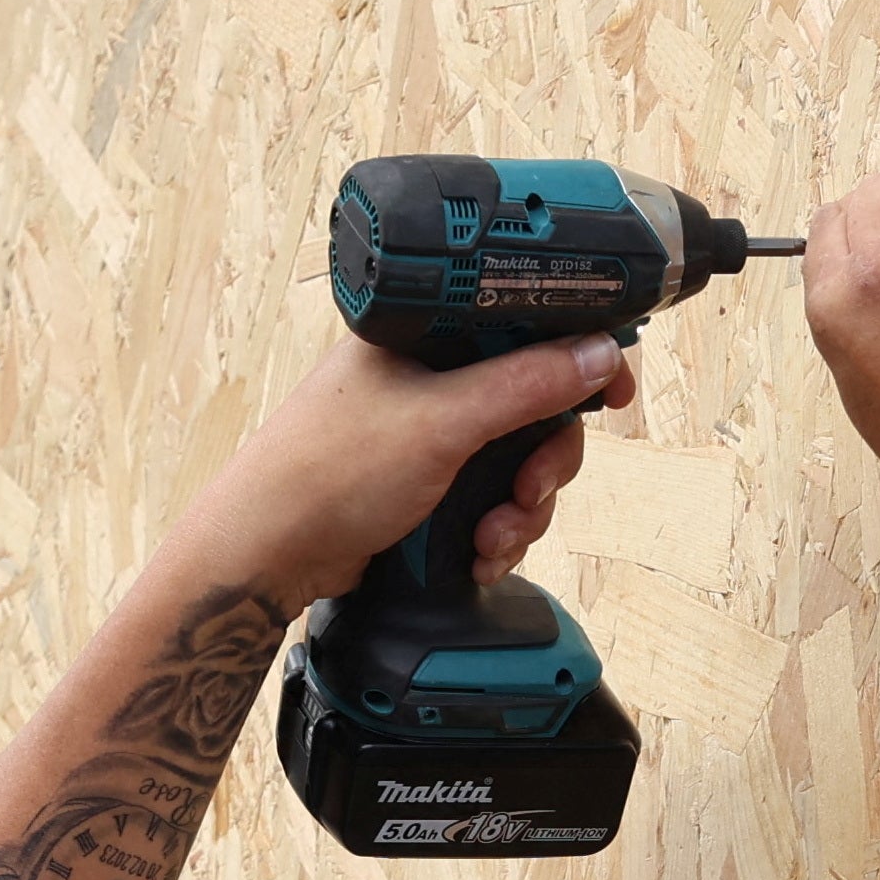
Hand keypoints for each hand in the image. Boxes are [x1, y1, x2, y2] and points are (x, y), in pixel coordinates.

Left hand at [166, 328, 637, 604]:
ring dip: (520, 508)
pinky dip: (496, 531)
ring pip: (518, 461)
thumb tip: (597, 353)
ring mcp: (429, 434)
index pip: (525, 325)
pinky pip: (491, 499)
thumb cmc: (328, 470)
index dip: (576, 360)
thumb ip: (526, 384)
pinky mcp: (427, 484)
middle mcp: (431, 378)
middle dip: (543, 462)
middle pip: (534, 405)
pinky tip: (477, 554)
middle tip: (530, 490)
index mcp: (428, 334)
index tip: (611, 394)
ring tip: (491, 536)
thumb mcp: (442, 422)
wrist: (268, 553)